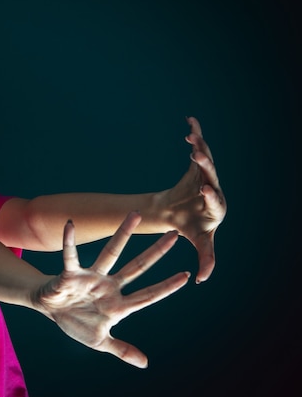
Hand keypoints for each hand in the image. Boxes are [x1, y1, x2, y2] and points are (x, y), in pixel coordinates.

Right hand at [36, 212, 189, 367]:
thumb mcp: (100, 341)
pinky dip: (69, 241)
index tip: (187, 276)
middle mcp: (109, 285)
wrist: (50, 309)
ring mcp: (92, 277)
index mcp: (118, 303)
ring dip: (122, 234)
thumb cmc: (76, 321)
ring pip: (110, 253)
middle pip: (137, 266)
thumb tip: (145, 364)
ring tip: (135, 215)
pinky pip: (70, 256)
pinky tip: (70, 225)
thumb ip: (122, 350)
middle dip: (156, 252)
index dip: (166, 287)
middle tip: (173, 234)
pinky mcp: (71, 273)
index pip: (147, 295)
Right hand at [163, 117, 226, 282]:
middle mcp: (214, 186)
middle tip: (197, 158)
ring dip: (199, 147)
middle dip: (205, 166)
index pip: (216, 199)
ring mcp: (207, 174)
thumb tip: (203, 280)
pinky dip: (196, 134)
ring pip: (205, 159)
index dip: (211, 194)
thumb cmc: (193, 227)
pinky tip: (191, 121)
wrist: (184, 212)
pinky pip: (199, 147)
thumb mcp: (200, 242)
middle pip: (211, 175)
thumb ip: (206, 258)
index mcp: (217, 206)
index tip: (205, 189)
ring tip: (191, 137)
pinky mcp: (198, 165)